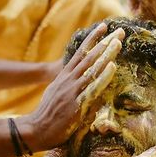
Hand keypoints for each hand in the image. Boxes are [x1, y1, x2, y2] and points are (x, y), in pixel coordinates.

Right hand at [19, 23, 124, 150]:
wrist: (35, 130)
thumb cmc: (47, 115)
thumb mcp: (58, 94)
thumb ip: (71, 87)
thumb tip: (84, 84)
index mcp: (65, 76)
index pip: (81, 53)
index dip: (93, 39)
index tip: (103, 26)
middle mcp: (69, 79)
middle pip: (90, 56)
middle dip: (106, 42)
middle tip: (120, 31)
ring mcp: (73, 90)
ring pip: (92, 68)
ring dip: (106, 54)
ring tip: (118, 42)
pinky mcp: (77, 103)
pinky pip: (93, 87)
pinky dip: (103, 76)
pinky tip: (112, 66)